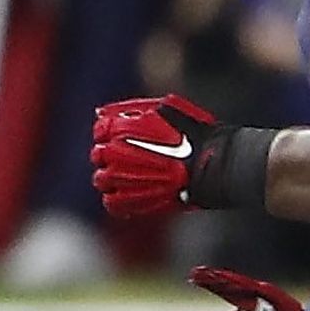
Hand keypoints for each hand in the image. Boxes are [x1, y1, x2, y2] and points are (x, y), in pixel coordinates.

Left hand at [91, 94, 222, 216]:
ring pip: (102, 179)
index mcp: (121, 128)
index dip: (112, 132)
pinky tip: (132, 193)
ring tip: (132, 177)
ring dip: (112, 178)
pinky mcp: (132, 202)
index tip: (124, 137)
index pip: (100, 129)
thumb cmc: (193, 133)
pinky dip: (118, 199)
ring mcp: (122, 179)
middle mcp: (116, 153)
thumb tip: (101, 112)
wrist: (211, 164)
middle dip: (111, 155)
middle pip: (98, 155)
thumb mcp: (165, 107)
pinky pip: (112, 203)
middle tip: (131, 157)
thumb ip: (131, 108)